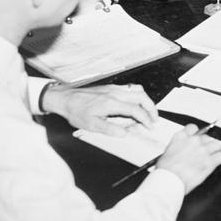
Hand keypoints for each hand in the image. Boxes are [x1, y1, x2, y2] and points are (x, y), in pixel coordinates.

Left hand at [43, 83, 158, 135]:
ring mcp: (115, 88)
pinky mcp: (112, 87)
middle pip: (142, 97)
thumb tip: (125, 134)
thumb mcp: (90, 125)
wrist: (65, 98)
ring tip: (148, 111)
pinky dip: (139, 96)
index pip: (136, 110)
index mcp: (112, 103)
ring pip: (138, 91)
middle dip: (151, 109)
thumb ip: (109, 129)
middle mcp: (116, 93)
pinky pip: (131, 88)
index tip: (150, 127)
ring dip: (146, 101)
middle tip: (154, 120)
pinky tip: (136, 103)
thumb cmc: (76, 112)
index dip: (145, 119)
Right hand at [156, 124, 220, 193]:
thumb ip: (177, 148)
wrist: (169, 180)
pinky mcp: (209, 161)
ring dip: (217, 149)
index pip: (192, 128)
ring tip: (217, 153)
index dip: (196, 133)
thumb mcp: (166, 154)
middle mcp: (193, 141)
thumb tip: (180, 151)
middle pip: (206, 137)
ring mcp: (203, 150)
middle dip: (207, 144)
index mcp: (181, 137)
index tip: (198, 137)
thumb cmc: (165, 171)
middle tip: (207, 149)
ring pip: (216, 145)